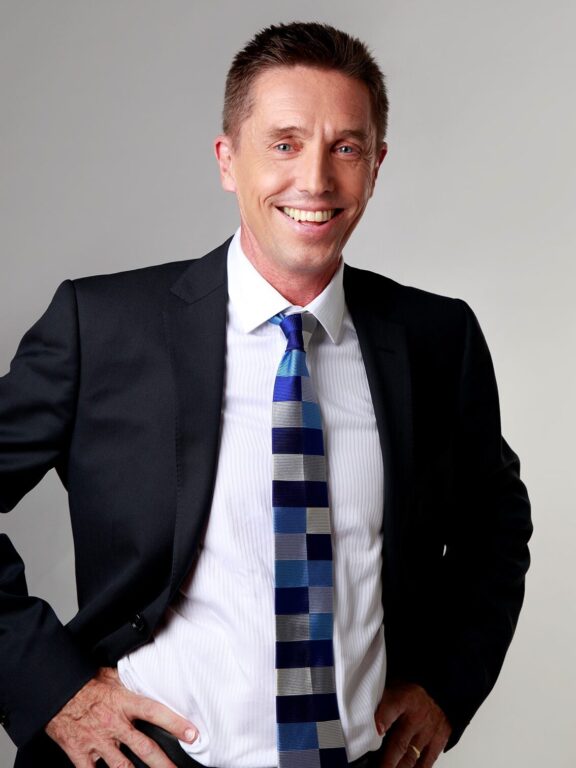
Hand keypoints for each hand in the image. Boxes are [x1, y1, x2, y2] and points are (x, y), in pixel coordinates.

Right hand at [45, 667, 197, 767]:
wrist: (53, 691)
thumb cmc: (82, 682)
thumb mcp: (110, 674)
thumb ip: (130, 680)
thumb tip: (147, 673)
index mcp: (124, 702)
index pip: (156, 712)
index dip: (176, 724)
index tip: (193, 734)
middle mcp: (114, 724)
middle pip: (146, 748)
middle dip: (164, 764)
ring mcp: (97, 742)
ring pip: (124, 767)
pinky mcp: (80, 754)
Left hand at [374, 681, 451, 767]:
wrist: (440, 693)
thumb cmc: (411, 693)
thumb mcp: (396, 687)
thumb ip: (381, 701)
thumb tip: (361, 713)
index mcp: (404, 699)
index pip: (392, 708)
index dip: (383, 719)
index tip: (376, 730)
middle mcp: (416, 717)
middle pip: (400, 743)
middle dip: (387, 760)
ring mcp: (428, 732)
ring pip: (411, 756)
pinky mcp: (438, 743)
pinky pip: (426, 762)